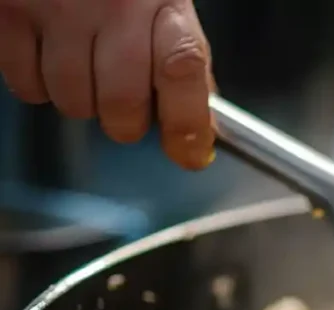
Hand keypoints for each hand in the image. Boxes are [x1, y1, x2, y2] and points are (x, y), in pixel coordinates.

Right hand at [0, 0, 214, 169]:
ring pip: (72, 103)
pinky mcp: (10, 11)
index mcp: (163, 3)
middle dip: (125, 121)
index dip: (187, 124)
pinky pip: (28, 87)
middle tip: (124, 102)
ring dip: (81, 101)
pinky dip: (40, 85)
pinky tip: (51, 55)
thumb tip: (199, 136)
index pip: (182, 71)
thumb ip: (184, 68)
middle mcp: (114, 3)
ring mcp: (58, 7)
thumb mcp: (166, 10)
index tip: (189, 153)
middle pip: (121, 105)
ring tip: (84, 66)